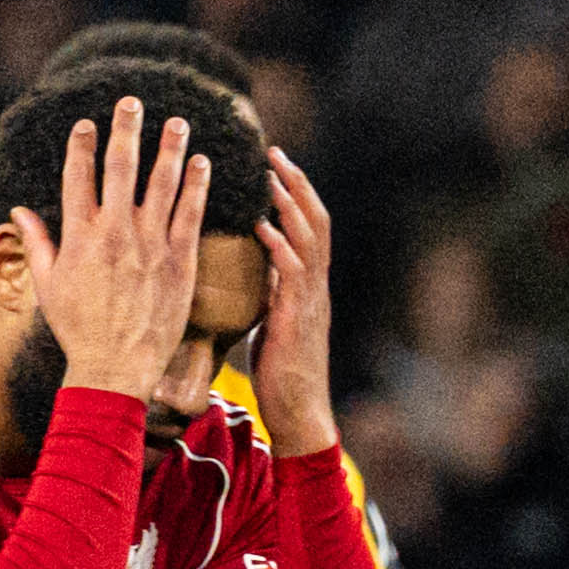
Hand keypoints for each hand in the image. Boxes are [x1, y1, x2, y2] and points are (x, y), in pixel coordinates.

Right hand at [6, 97, 208, 402]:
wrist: (115, 367)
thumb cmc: (77, 329)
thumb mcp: (48, 286)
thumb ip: (38, 243)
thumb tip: (19, 212)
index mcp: (80, 236)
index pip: (79, 176)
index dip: (82, 145)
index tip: (86, 124)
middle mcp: (115, 232)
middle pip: (122, 167)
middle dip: (126, 130)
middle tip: (133, 102)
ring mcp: (150, 244)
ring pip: (162, 183)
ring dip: (169, 148)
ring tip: (178, 121)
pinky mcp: (179, 261)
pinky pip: (190, 214)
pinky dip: (197, 185)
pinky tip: (202, 162)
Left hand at [253, 145, 340, 456]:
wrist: (299, 415)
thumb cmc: (281, 374)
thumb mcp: (272, 324)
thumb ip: (269, 295)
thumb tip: (252, 273)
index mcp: (309, 286)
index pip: (309, 227)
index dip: (296, 195)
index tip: (276, 166)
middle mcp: (316, 287)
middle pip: (315, 221)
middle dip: (296, 184)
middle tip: (275, 153)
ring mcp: (311, 300)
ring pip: (309, 240)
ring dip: (291, 205)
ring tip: (272, 176)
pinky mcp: (298, 318)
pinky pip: (292, 274)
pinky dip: (279, 245)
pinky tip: (262, 225)